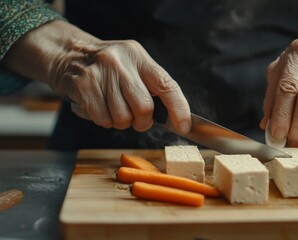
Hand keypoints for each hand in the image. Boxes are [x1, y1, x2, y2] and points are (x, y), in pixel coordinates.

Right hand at [2, 21, 190, 132]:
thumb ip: (151, 87)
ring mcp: (101, 73)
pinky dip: (103, 121)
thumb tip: (175, 118)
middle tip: (135, 118)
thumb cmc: (109, 68)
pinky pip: (103, 119)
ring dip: (120, 122)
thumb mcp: (132, 66)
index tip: (184, 127)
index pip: (167, 85)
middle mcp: (121, 62)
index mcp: (139, 57)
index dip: (179, 109)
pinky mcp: (84, 85)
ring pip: (123, 118)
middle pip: (144, 108)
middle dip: (142, 121)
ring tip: (112, 109)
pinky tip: (98, 107)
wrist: (69, 54)